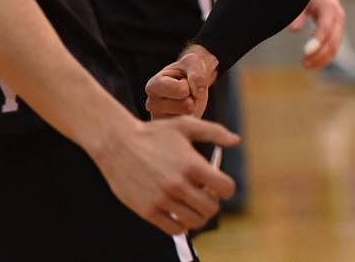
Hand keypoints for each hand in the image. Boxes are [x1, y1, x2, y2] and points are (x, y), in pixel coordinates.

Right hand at [90, 114, 239, 235]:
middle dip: (213, 203)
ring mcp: (162, 199)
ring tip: (192, 205)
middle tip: (205, 195)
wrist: (118, 143)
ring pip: (194, 222)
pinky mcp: (147, 210)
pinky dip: (181, 225)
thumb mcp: (186, 125)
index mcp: (192, 164)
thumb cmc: (154, 133)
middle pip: (211, 209)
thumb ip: (215, 132)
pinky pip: (173, 229)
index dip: (226, 188)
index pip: (225, 188)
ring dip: (198, 216)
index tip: (219, 186)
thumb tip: (236, 141)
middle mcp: (179, 184)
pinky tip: (178, 213)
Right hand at [145, 45, 217, 119]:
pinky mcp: (168, 127)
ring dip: (193, 106)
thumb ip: (197, 73)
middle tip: (185, 92)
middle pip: (187, 106)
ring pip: (190, 116)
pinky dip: (193, 116)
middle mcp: (152, 104)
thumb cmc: (187, 71)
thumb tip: (198, 92)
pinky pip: (190, 123)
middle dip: (193, 97)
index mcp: (153, 86)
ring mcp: (159, 118)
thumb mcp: (193, 63)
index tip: (183, 81)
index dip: (190, 84)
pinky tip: (184, 110)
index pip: (182, 90)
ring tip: (184, 99)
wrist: (188, 82)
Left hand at [287, 0, 344, 69]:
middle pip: (332, 40)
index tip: (305, 53)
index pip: (325, 27)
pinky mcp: (337, 31)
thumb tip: (294, 30)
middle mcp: (338, 16)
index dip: (317, 41)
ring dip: (322, 59)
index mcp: (328, 6)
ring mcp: (340, 24)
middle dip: (319, 55)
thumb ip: (297, 14)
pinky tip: (312, 64)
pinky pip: (334, 47)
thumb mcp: (300, 0)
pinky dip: (325, 57)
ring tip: (305, 66)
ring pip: (335, 46)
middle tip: (303, 64)